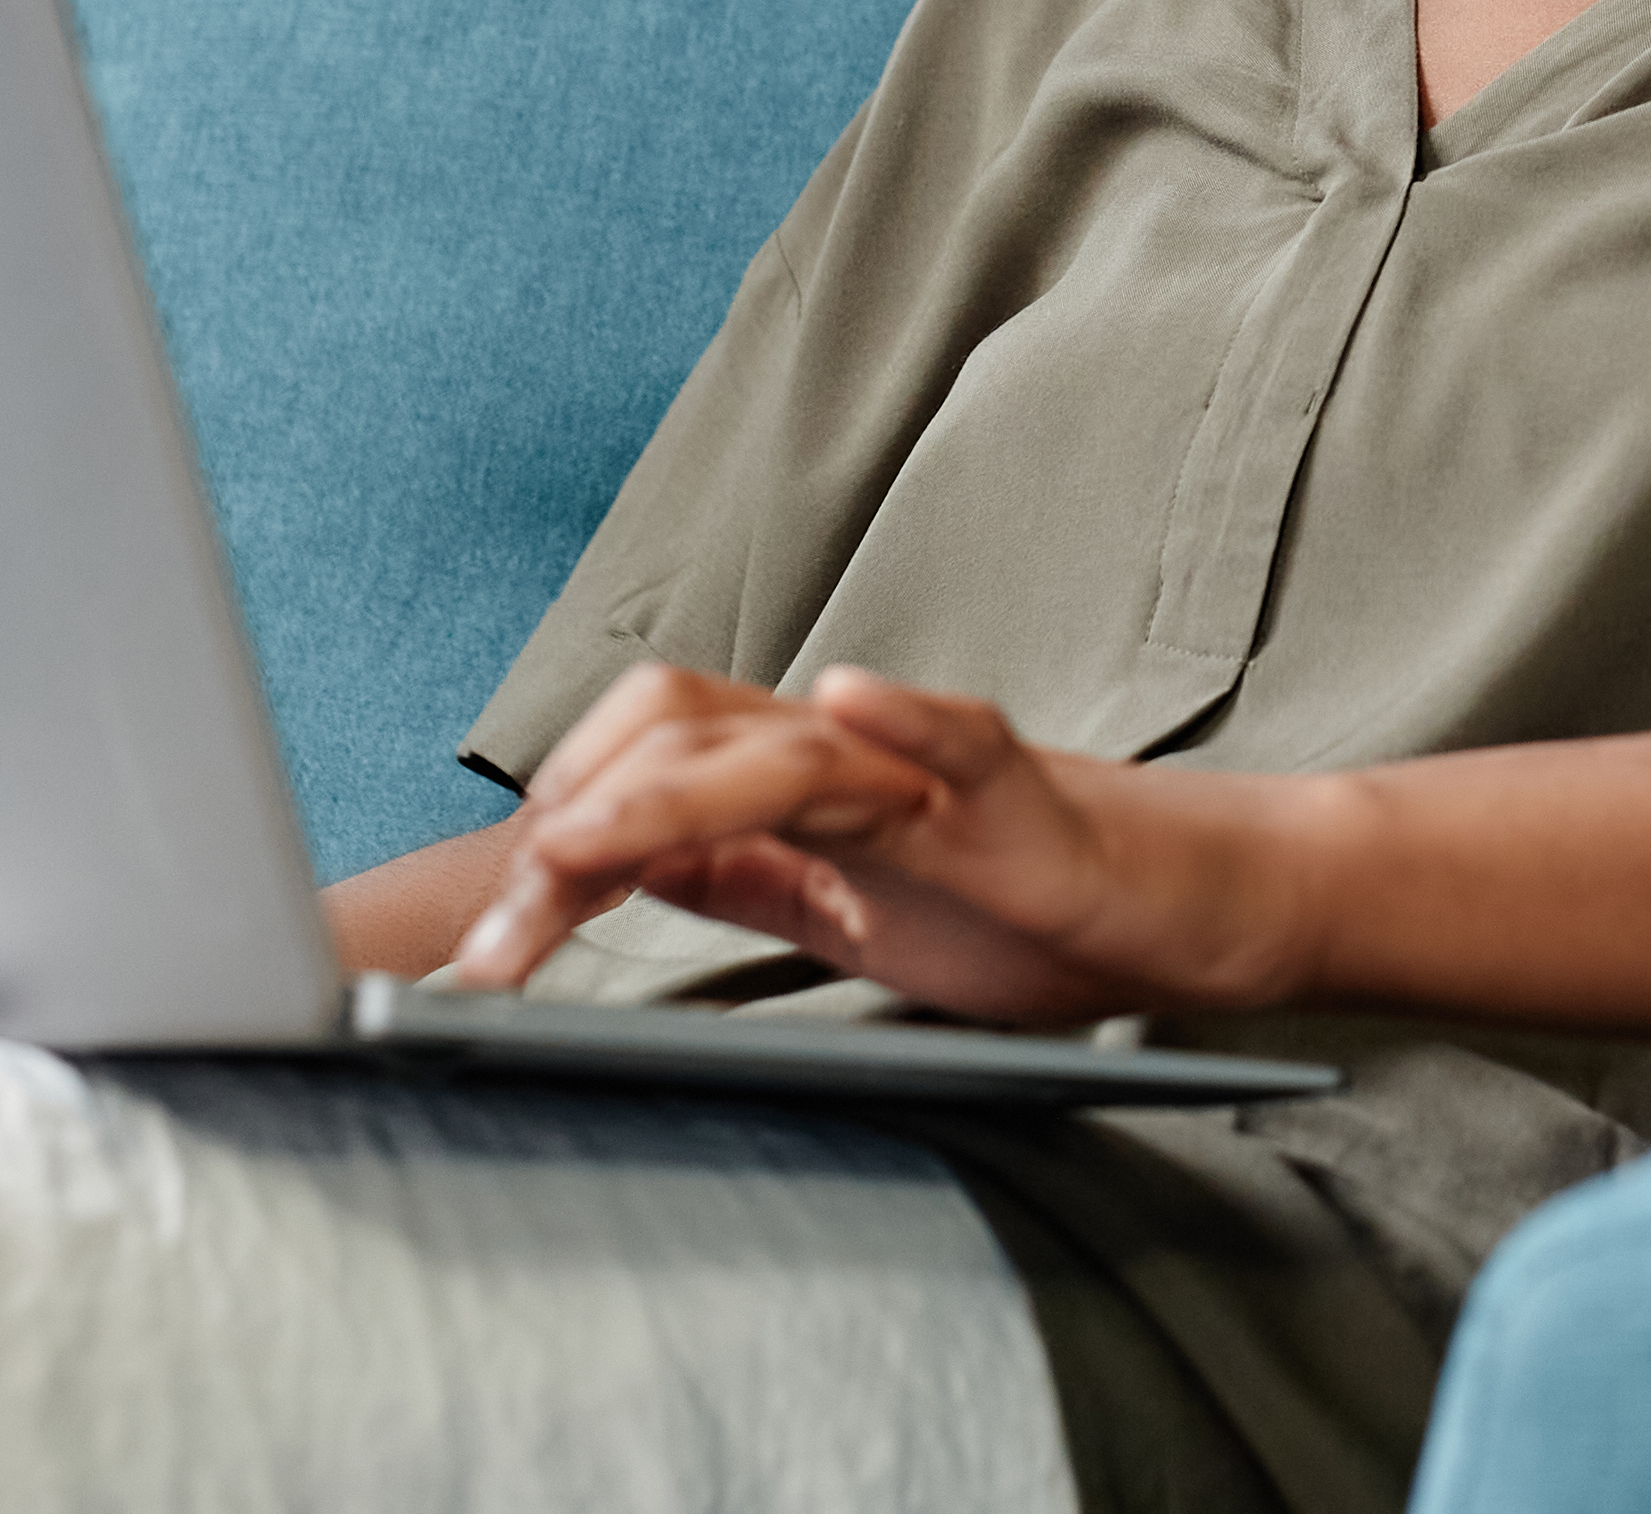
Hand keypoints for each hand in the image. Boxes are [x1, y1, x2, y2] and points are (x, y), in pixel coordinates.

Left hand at [443, 661, 1312, 1023]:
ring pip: (776, 745)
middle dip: (568, 825)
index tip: (478, 954)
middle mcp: (844, 754)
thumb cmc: (1016, 903)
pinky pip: (961, 736)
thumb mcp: (837, 907)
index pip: (634, 769)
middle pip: (672, 729)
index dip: (543, 838)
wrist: (1173, 908)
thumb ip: (731, 871)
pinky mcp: (1019, 794)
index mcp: (791, 784)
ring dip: (663, 792)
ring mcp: (927, 767)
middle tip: (499, 947)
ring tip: (574, 849)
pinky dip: (908, 714)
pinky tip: (857, 697)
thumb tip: (600, 866)